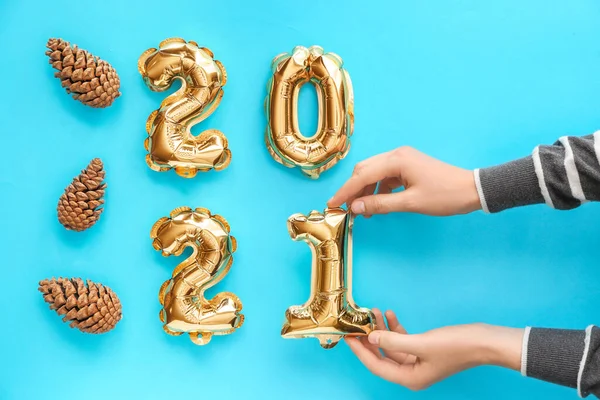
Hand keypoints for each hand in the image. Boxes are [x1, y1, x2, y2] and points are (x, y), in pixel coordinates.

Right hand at [327, 147, 480, 215]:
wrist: (471, 190)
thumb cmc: (444, 196)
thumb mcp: (410, 203)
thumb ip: (380, 204)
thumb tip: (355, 207)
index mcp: (397, 160)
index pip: (362, 176)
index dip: (345, 191)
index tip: (332, 204)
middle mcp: (397, 154)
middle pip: (364, 170)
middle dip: (353, 190)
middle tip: (345, 209)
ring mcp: (403, 159)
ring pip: (374, 173)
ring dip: (365, 191)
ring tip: (362, 212)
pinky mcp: (408, 166)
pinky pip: (385, 176)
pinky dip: (377, 189)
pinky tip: (377, 204)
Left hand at [346, 310, 523, 390]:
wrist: (484, 342)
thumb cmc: (456, 346)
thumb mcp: (421, 343)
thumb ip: (393, 341)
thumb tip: (371, 338)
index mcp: (410, 378)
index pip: (376, 365)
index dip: (360, 351)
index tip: (348, 337)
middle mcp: (412, 373)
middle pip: (381, 356)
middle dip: (369, 338)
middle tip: (355, 323)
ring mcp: (418, 362)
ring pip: (392, 345)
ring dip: (382, 329)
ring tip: (373, 312)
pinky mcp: (424, 350)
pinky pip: (403, 340)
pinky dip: (396, 328)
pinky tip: (389, 315)